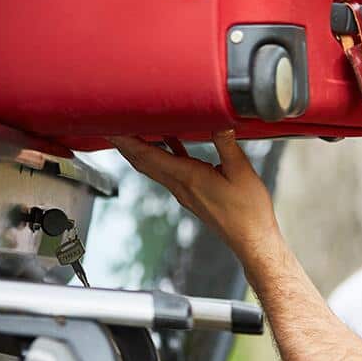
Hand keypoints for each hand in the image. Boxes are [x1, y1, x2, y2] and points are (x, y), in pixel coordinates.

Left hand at [109, 130, 280, 262]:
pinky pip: (169, 170)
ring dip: (138, 148)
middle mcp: (180, 185)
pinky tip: (168, 141)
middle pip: (142, 161)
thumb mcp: (240, 171)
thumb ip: (226, 143)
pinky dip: (162, 154)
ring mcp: (184, 191)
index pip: (147, 155)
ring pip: (153, 166)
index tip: (110, 126)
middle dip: (124, 141)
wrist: (251, 240)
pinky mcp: (192, 194)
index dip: (126, 139)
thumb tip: (219, 120)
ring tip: (130, 129)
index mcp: (187, 177)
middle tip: (110, 123)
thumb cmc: (248, 212)